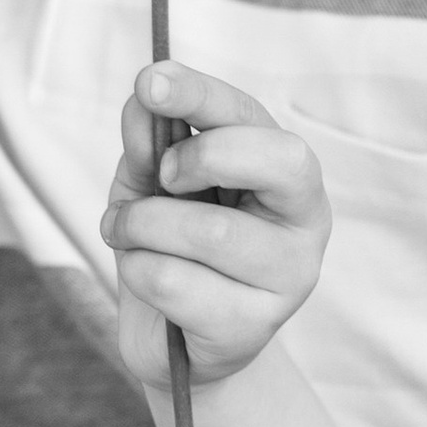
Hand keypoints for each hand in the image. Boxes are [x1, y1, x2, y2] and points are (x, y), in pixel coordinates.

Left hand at [99, 63, 329, 391]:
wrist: (174, 343)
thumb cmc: (172, 249)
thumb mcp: (151, 186)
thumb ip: (150, 145)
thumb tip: (142, 106)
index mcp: (286, 171)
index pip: (254, 117)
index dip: (202, 94)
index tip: (149, 82)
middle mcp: (304, 220)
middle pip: (277, 162)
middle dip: (200, 156)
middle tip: (161, 178)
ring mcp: (289, 279)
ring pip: (212, 231)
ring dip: (143, 226)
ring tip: (122, 232)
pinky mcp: (253, 328)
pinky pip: (177, 284)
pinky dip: (138, 272)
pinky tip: (142, 277)